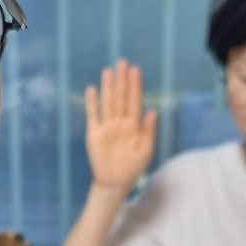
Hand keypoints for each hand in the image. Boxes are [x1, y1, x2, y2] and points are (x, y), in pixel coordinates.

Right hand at [85, 59, 157, 192]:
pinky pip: (92, 115)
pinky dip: (92, 103)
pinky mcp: (94, 134)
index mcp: (133, 126)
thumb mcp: (146, 151)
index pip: (134, 101)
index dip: (135, 86)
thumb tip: (153, 111)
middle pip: (120, 97)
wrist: (114, 183)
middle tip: (123, 62)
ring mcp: (106, 127)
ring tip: (108, 71)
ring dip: (108, 87)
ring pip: (107, 103)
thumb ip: (149, 131)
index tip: (136, 70)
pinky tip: (92, 89)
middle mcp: (119, 123)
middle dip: (122, 80)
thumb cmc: (132, 168)